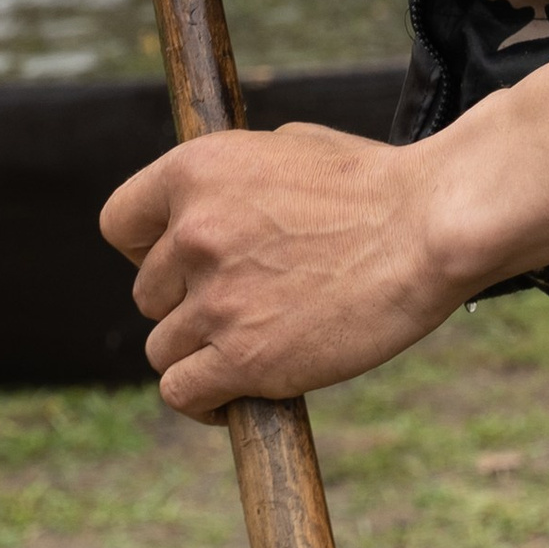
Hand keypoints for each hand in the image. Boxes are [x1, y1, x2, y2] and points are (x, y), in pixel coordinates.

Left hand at [100, 125, 471, 416]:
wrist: (427, 228)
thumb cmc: (373, 185)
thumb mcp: (290, 147)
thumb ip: (234, 180)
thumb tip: (210, 205)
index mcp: (196, 171)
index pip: (121, 224)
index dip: (146, 248)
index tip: (177, 264)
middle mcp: (192, 233)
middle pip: (149, 294)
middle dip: (187, 302)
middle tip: (242, 304)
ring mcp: (215, 298)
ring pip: (164, 347)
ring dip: (200, 351)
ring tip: (248, 346)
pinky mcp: (243, 358)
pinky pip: (183, 392)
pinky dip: (203, 400)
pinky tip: (231, 396)